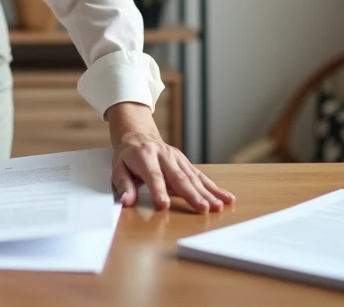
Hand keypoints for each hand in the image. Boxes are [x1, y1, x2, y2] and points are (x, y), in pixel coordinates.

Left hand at [105, 102, 234, 212]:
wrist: (138, 135)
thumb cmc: (127, 156)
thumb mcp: (118, 168)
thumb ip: (123, 185)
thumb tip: (126, 201)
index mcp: (144, 156)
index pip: (153, 175)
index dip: (158, 190)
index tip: (164, 205)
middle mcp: (164, 156)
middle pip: (179, 177)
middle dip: (191, 194)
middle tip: (202, 209)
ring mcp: (177, 159)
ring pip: (194, 177)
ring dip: (207, 193)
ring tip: (218, 206)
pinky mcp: (186, 163)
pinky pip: (201, 176)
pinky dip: (214, 187)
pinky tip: (226, 198)